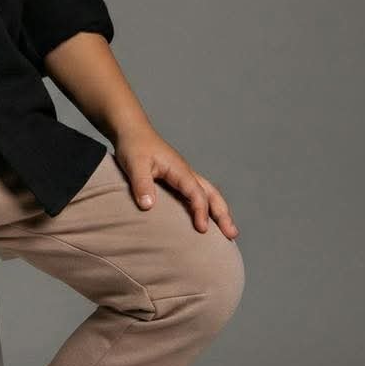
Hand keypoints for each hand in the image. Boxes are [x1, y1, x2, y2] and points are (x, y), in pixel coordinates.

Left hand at [113, 123, 239, 239]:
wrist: (132, 131)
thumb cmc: (134, 146)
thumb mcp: (135, 164)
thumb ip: (142, 184)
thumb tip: (148, 206)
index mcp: (179, 169)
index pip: (196, 193)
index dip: (201, 211)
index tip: (203, 229)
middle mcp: (186, 172)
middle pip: (212, 194)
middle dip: (223, 214)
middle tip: (232, 234)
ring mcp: (183, 175)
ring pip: (209, 193)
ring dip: (219, 211)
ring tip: (228, 231)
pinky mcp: (177, 179)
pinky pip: (197, 194)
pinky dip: (207, 206)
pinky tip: (206, 219)